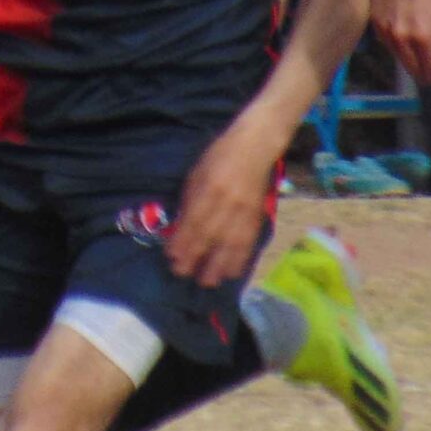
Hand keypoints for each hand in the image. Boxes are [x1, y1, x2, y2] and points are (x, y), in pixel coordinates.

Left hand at [166, 122, 278, 289]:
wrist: (256, 148)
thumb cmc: (219, 157)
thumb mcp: (196, 174)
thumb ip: (189, 202)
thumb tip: (179, 230)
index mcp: (210, 188)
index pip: (194, 221)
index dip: (182, 242)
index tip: (172, 257)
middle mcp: (228, 203)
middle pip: (211, 236)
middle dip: (196, 258)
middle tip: (183, 274)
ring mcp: (246, 211)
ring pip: (231, 244)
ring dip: (218, 266)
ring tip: (207, 282)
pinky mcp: (258, 217)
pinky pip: (249, 243)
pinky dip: (240, 260)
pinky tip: (231, 273)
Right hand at [372, 0, 430, 87]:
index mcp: (424, 35)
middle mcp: (403, 37)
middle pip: (413, 67)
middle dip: (423, 75)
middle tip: (429, 79)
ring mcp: (386, 31)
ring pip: (399, 57)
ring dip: (409, 64)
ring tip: (418, 68)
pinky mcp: (375, 23)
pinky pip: (387, 44)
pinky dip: (397, 50)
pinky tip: (403, 49)